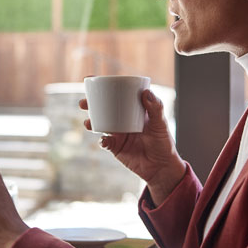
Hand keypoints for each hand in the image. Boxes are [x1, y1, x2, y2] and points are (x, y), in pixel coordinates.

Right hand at [80, 89, 186, 204]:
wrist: (161, 168)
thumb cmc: (163, 143)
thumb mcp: (161, 124)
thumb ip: (155, 108)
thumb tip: (146, 92)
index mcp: (132, 109)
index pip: (117, 94)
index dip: (104, 86)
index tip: (92, 78)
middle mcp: (122, 119)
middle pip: (103, 108)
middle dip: (90, 104)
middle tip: (83, 102)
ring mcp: (118, 133)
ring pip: (100, 123)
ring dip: (91, 121)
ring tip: (88, 123)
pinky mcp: (115, 147)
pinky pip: (104, 142)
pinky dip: (102, 141)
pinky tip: (104, 140)